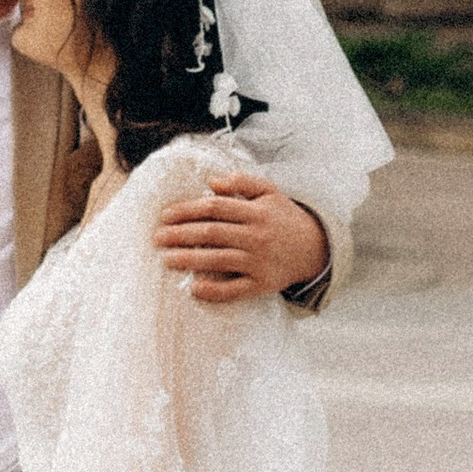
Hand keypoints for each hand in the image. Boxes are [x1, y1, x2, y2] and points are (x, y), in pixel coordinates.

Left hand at [152, 170, 330, 306]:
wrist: (315, 248)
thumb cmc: (284, 217)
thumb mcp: (269, 191)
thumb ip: (242, 181)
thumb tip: (211, 182)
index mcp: (255, 211)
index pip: (214, 208)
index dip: (187, 210)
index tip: (165, 216)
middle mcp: (256, 236)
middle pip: (211, 233)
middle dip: (180, 235)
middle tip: (156, 238)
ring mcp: (259, 262)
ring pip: (218, 260)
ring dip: (189, 260)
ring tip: (166, 259)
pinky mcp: (262, 284)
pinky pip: (235, 290)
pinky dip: (214, 290)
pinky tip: (194, 288)